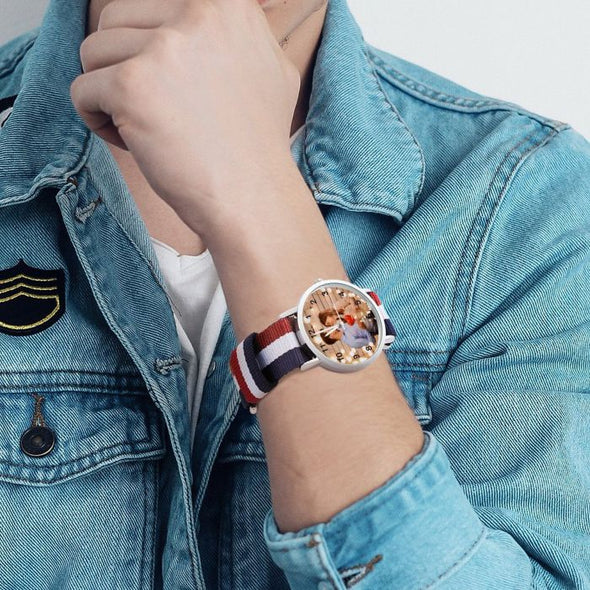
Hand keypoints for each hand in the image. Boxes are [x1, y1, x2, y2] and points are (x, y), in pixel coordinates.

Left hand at [70, 0, 300, 235]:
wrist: (254, 195)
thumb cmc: (259, 144)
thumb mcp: (272, 69)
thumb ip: (238, 35)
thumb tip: (216, 14)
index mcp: (226, 3)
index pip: (149, 6)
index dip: (148, 49)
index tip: (167, 87)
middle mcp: (196, 13)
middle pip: (114, 20)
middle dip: (122, 65)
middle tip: (153, 109)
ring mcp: (164, 48)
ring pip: (93, 53)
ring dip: (108, 93)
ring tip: (143, 128)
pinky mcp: (132, 85)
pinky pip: (81, 90)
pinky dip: (97, 120)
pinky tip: (132, 143)